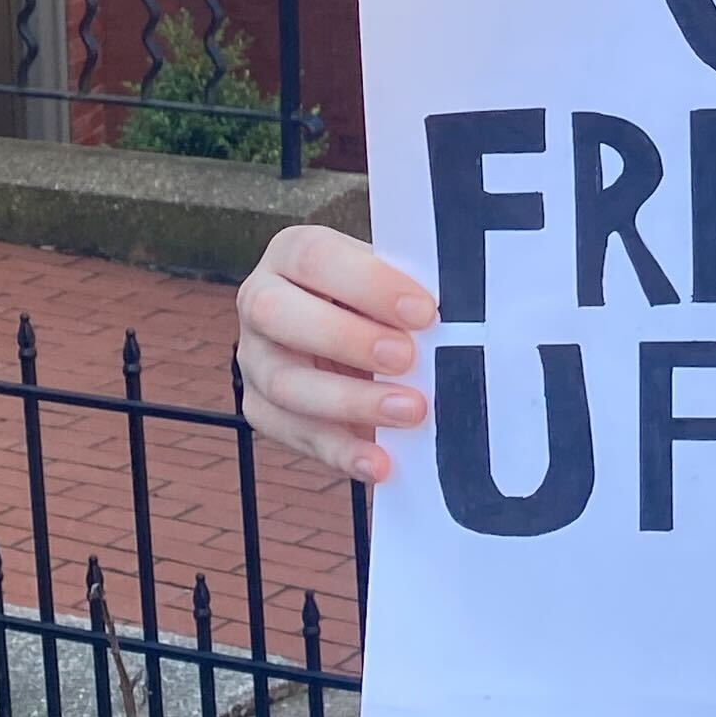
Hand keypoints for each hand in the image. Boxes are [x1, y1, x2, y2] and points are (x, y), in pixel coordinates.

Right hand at [235, 224, 434, 487]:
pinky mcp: (261, 407)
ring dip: (351, 401)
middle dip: (345, 339)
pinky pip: (291, 434)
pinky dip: (339, 451)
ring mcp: (254, 358)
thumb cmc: (383, 300)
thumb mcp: (393, 281)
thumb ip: (409, 291)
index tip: (423, 311)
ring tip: (411, 412)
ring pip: (284, 383)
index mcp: (293, 254)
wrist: (357, 334)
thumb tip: (461, 314)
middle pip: (277, 315)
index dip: (368, 284)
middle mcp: (260, 300)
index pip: (316, 258)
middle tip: (407, 358)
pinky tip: (380, 462)